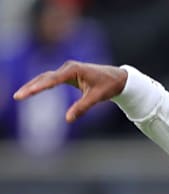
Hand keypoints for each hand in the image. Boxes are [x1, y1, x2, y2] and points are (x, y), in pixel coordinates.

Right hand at [13, 60, 127, 122]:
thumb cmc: (109, 86)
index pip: (52, 79)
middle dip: (31, 87)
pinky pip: (51, 79)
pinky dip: (41, 85)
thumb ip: (82, 108)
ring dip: (33, 85)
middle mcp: (68, 67)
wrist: (118, 78)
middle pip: (45, 77)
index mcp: (74, 70)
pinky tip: (32, 91)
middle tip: (17, 96)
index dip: (38, 87)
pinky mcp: (68, 74)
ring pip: (46, 77)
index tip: (27, 93)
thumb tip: (68, 119)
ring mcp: (67, 70)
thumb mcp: (96, 98)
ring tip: (21, 95)